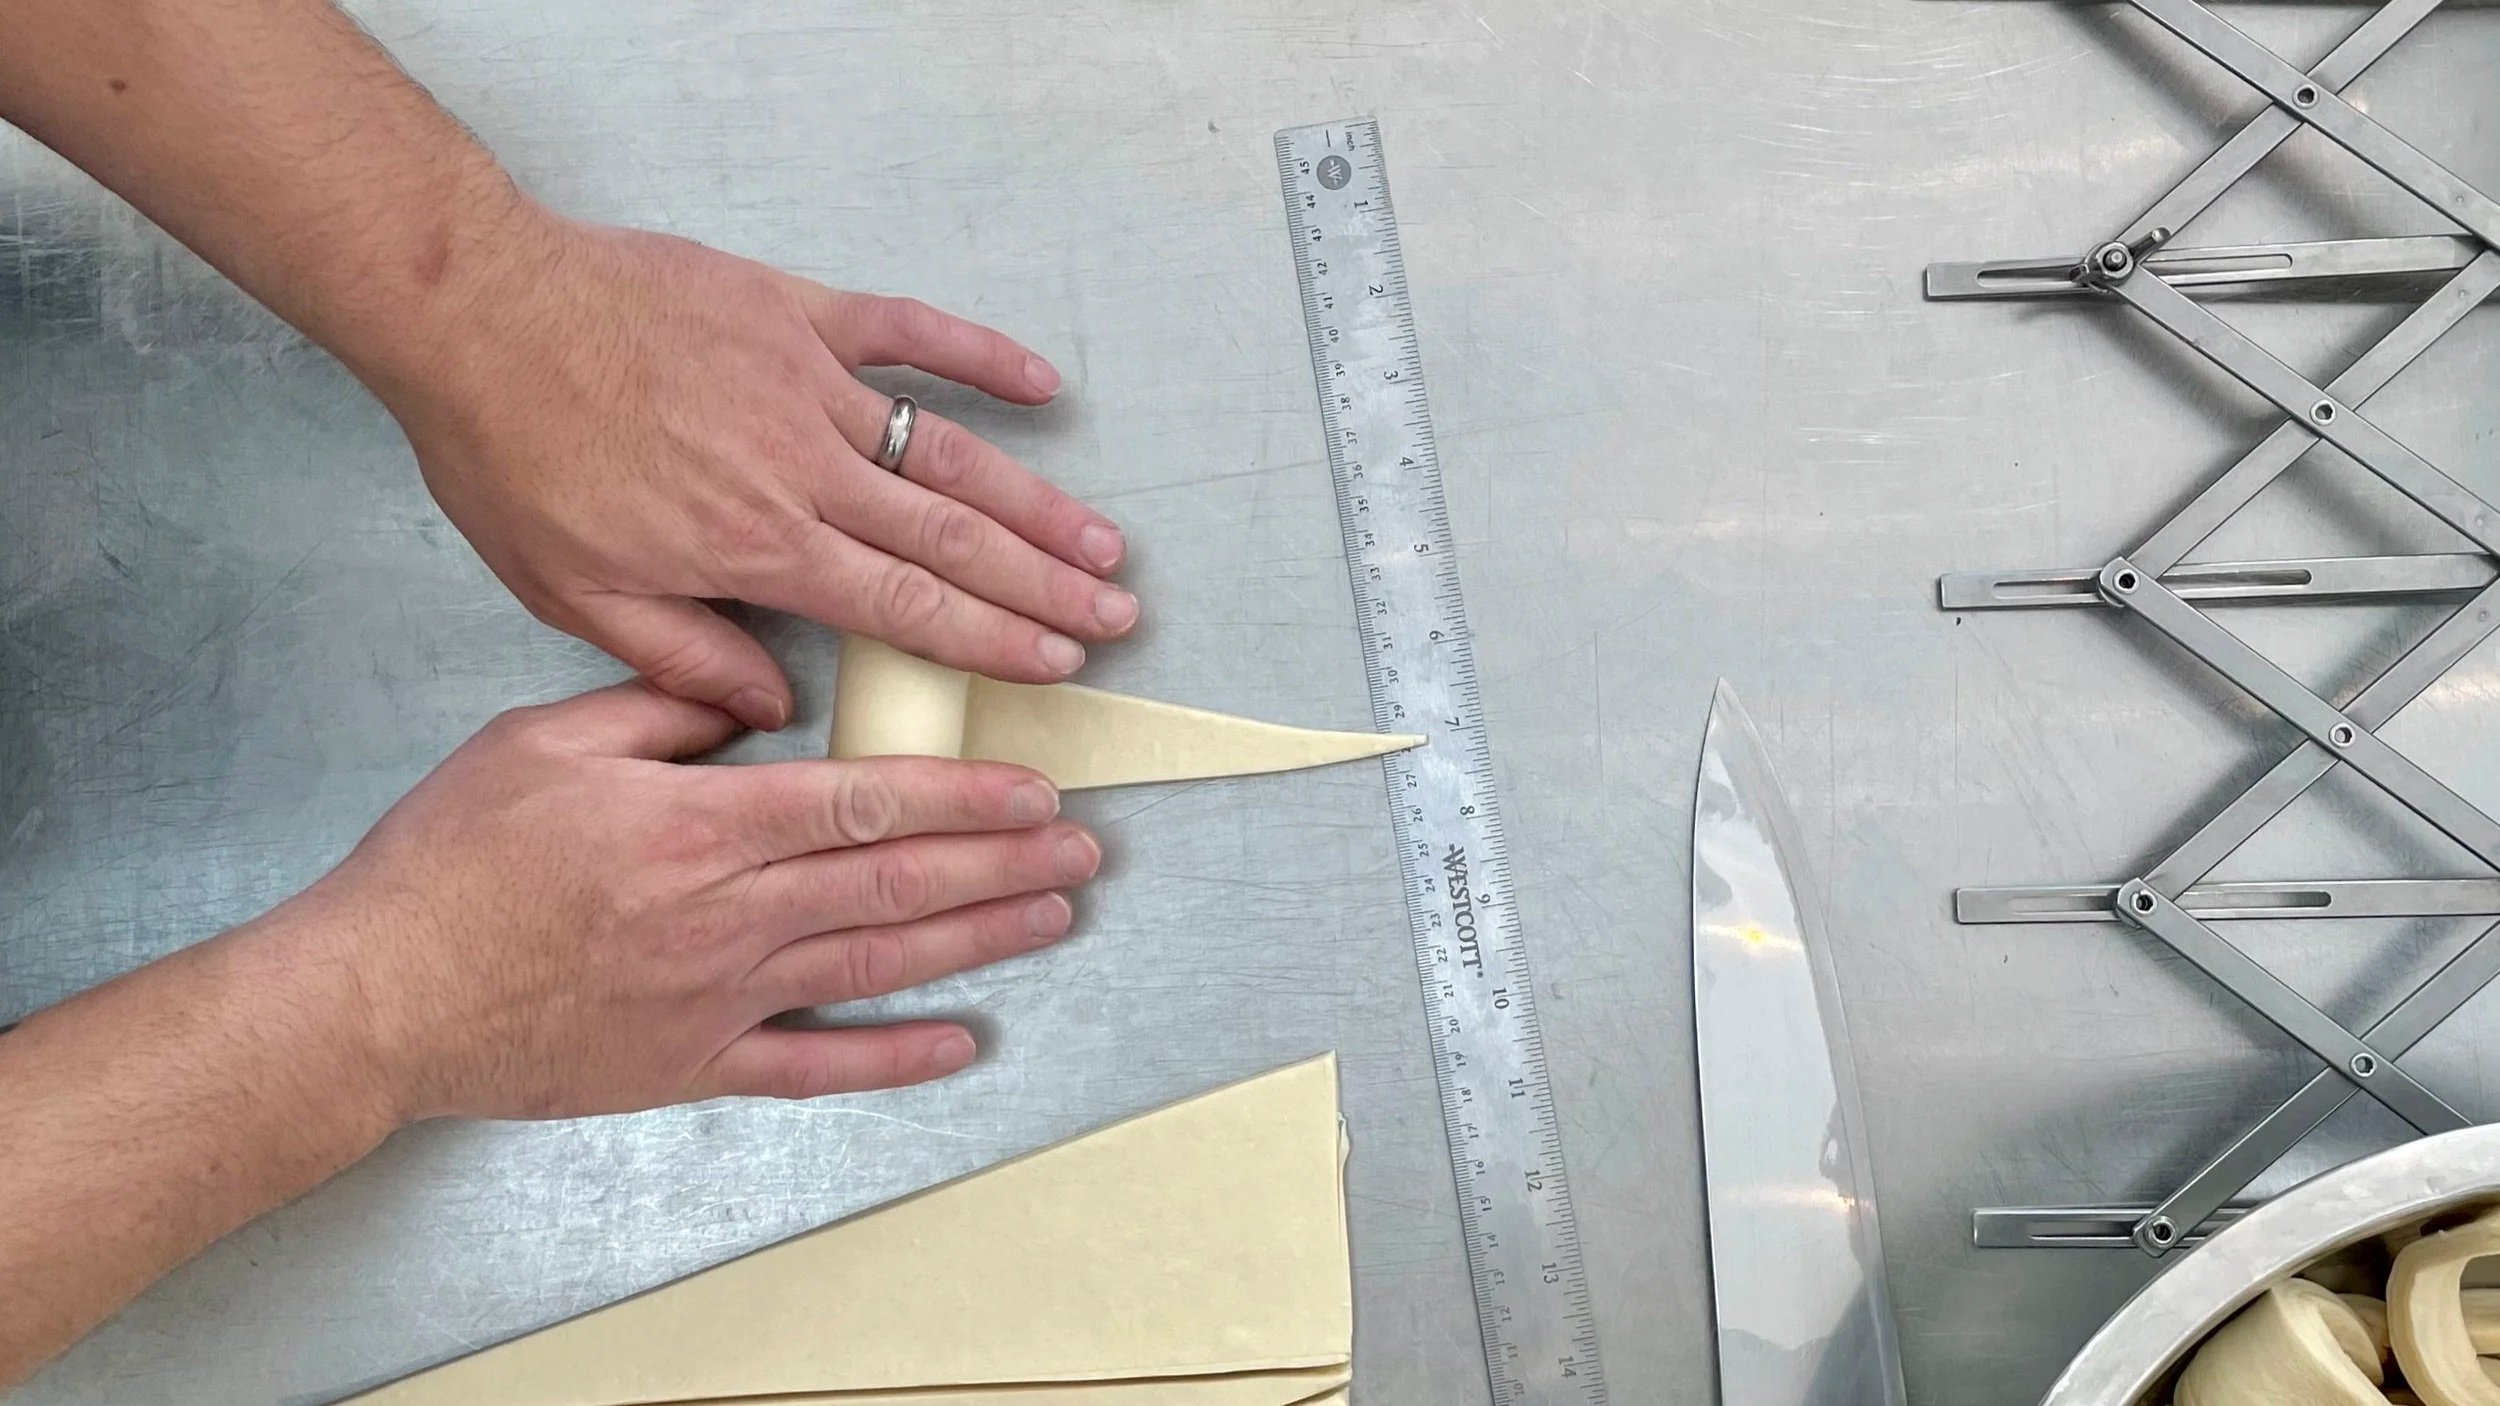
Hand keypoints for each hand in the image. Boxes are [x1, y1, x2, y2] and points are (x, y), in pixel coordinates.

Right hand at [265, 683, 1099, 1120]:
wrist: (378, 994)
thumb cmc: (450, 861)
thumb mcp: (545, 739)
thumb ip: (663, 707)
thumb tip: (758, 695)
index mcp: (697, 827)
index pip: (861, 805)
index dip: (961, 797)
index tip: (1032, 790)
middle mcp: (725, 916)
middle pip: (894, 885)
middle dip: (1000, 863)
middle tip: (1081, 848)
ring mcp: (717, 1000)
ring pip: (877, 966)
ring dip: (978, 941)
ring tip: (1052, 915)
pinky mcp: (693, 1064)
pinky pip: (814, 1067)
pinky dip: (894, 1058)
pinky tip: (962, 1043)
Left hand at [385, 210, 1138, 732]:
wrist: (474, 315)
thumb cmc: (513, 455)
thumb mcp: (574, 592)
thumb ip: (683, 657)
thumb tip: (775, 710)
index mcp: (756, 545)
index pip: (907, 608)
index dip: (994, 639)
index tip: (1056, 661)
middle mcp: (802, 466)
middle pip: (954, 539)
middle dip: (1046, 584)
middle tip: (1115, 615)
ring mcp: (807, 382)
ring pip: (949, 451)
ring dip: (1036, 499)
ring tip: (1101, 539)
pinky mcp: (794, 312)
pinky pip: (907, 332)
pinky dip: (979, 356)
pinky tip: (1043, 383)